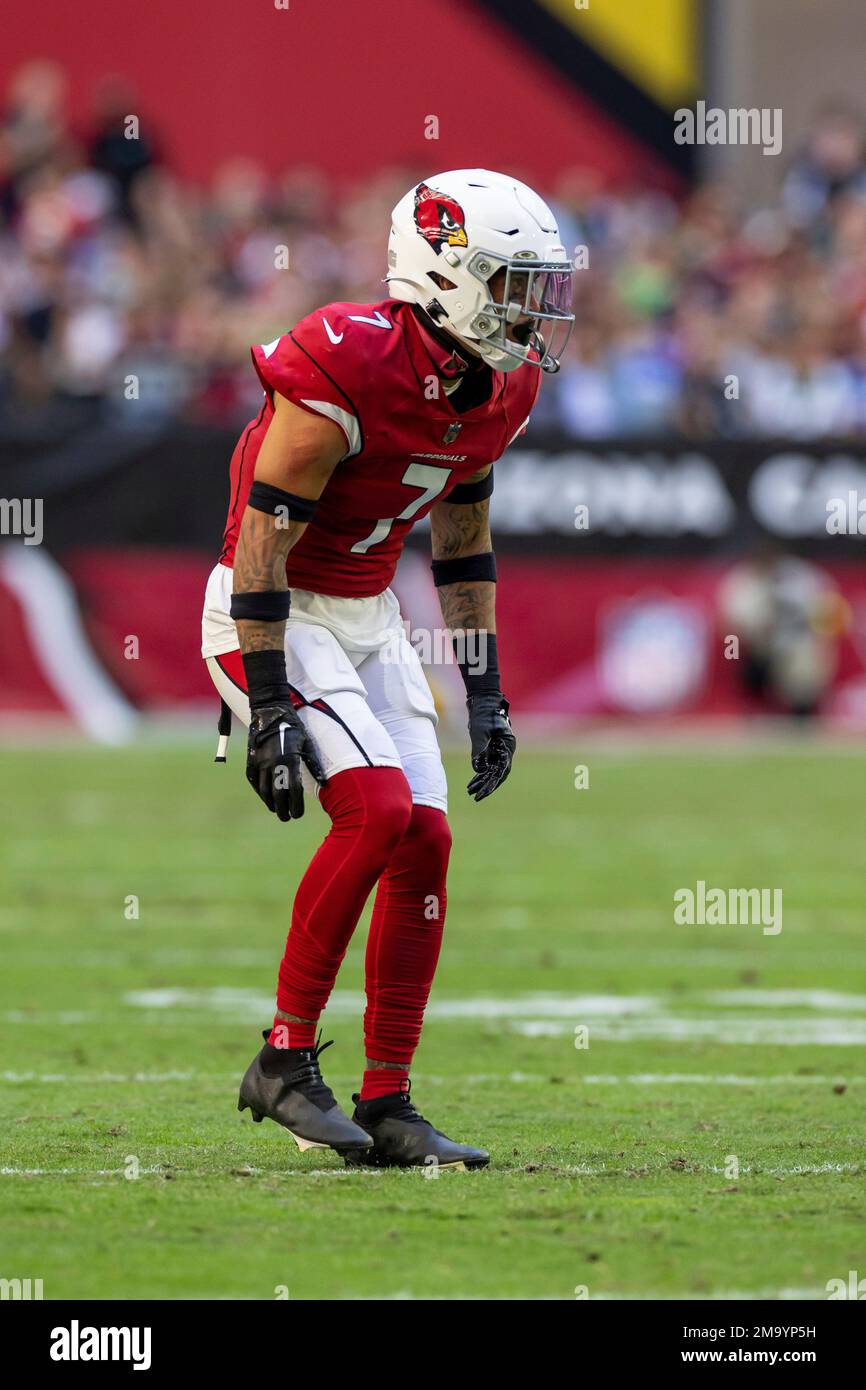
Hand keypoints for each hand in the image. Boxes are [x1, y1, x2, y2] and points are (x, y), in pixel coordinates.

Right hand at [246, 700, 324, 820]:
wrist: (270, 711)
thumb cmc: (293, 727)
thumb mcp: (307, 743)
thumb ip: (313, 764)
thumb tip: (324, 783)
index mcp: (290, 760)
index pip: (293, 790)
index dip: (296, 805)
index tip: (298, 814)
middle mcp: (273, 764)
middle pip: (277, 795)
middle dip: (282, 809)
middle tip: (287, 818)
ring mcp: (260, 762)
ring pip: (264, 790)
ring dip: (270, 803)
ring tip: (277, 810)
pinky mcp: (251, 760)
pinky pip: (254, 781)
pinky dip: (260, 792)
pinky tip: (265, 798)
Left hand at [466, 692, 515, 800]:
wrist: (483, 700)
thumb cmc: (483, 714)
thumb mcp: (480, 732)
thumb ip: (480, 750)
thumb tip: (479, 769)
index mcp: (508, 746)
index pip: (502, 770)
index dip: (492, 784)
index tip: (483, 793)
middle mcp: (505, 750)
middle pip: (498, 773)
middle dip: (487, 786)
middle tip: (475, 797)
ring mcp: (499, 749)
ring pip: (492, 770)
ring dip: (482, 781)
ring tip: (470, 792)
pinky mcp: (492, 748)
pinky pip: (487, 764)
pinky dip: (480, 773)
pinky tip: (472, 782)